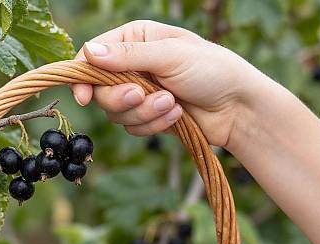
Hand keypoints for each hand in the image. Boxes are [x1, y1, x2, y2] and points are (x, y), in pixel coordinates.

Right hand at [72, 20, 261, 147]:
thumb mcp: (170, 55)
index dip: (83, 78)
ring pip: (117, 114)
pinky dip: (154, 124)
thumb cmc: (211, 70)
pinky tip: (177, 116)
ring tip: (172, 104)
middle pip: (100, 91)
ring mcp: (139, 94)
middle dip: (122, 98)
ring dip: (145, 113)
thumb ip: (129, 56)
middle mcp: (132, 66)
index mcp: (135, 40)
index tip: (84, 97)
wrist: (236, 107)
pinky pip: (134, 128)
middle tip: (142, 95)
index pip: (92, 56)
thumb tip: (89, 53)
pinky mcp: (148, 117)